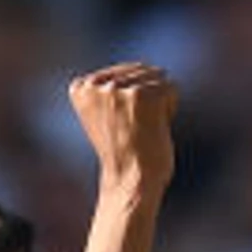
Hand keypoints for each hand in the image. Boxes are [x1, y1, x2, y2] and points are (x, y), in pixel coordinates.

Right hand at [67, 61, 175, 199]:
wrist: (130, 181)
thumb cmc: (125, 154)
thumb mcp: (110, 116)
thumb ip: (118, 91)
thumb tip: (158, 69)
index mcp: (81, 88)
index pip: (123, 71)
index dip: (132, 98)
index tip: (120, 124)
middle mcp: (95, 85)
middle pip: (142, 71)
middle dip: (148, 100)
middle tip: (134, 131)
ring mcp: (116, 88)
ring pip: (158, 79)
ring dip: (159, 105)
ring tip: (143, 130)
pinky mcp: (140, 94)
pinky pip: (171, 88)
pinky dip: (169, 110)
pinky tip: (154, 129)